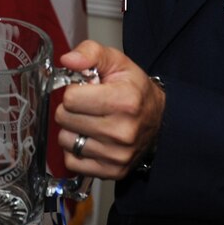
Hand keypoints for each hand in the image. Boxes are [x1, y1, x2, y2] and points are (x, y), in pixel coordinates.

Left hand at [54, 40, 165, 179]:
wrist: (159, 120)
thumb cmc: (134, 90)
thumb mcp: (117, 62)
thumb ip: (90, 53)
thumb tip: (67, 60)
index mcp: (124, 101)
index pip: (71, 98)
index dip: (74, 90)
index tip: (86, 90)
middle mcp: (122, 131)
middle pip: (64, 118)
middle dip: (71, 109)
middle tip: (87, 105)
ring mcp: (117, 155)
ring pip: (65, 141)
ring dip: (72, 130)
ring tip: (89, 122)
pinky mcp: (111, 171)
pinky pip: (72, 162)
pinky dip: (75, 150)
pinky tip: (90, 139)